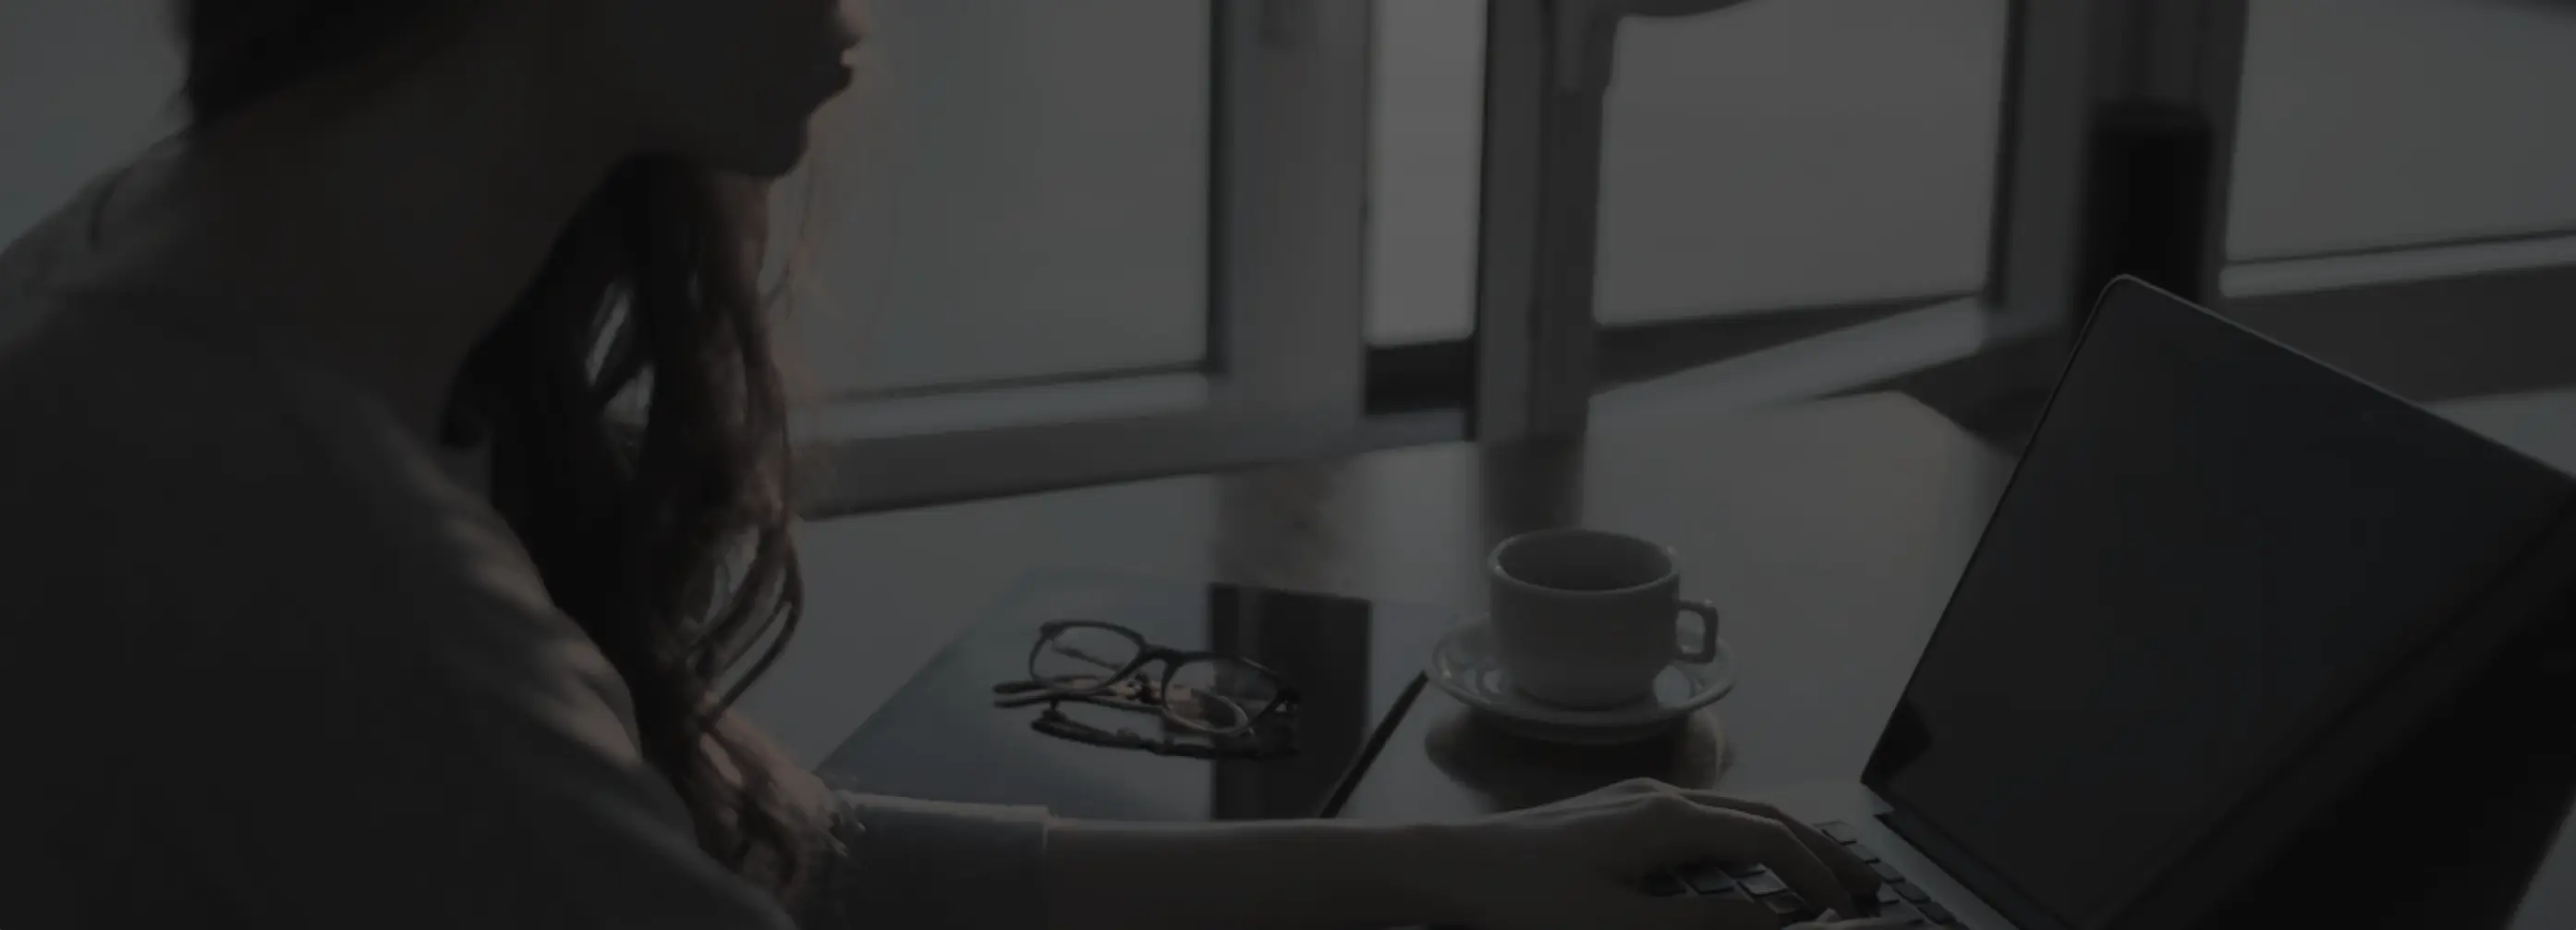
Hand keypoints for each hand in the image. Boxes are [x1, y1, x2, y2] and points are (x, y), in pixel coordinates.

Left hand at [1409, 778, 1894, 929]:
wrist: (1452, 866)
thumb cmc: (1526, 901)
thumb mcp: (1617, 925)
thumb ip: (1701, 922)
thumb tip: (1775, 919)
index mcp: (1667, 820)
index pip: (1769, 839)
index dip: (1816, 874)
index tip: (1847, 909)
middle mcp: (1659, 795)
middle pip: (1762, 813)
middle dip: (1819, 846)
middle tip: (1864, 881)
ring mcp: (1637, 797)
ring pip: (1734, 810)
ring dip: (1783, 838)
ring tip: (1819, 871)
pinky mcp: (1617, 809)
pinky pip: (1703, 815)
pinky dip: (1744, 835)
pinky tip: (1745, 860)